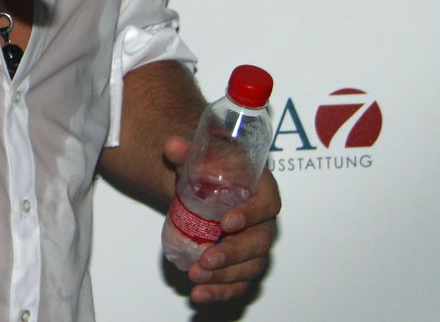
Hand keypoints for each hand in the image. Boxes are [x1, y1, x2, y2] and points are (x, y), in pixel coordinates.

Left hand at [164, 136, 279, 303]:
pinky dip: (222, 291)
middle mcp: (264, 220)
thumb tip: (172, 146)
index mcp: (262, 189)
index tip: (226, 223)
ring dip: (224, 277)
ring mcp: (254, 244)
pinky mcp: (242, 263)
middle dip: (233, 254)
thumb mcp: (200, 153)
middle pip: (259, 242)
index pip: (267, 204)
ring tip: (196, 276)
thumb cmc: (211, 165)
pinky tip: (200, 295)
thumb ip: (186, 149)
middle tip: (206, 259)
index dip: (251, 215)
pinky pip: (239, 282)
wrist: (206, 180)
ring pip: (250, 267)